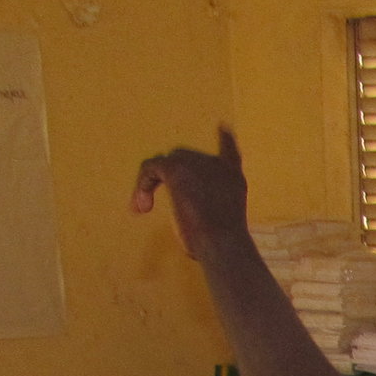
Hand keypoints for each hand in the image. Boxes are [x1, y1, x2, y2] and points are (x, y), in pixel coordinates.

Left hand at [132, 128, 249, 258]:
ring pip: (165, 162)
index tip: (223, 127)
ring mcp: (197, 163)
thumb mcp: (221, 229)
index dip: (225, 139)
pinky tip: (141, 207)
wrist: (223, 243)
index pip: (230, 151)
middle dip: (168, 177)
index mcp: (233, 179)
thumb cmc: (223, 248)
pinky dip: (143, 185)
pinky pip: (151, 168)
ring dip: (151, 183)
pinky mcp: (177, 169)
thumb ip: (209, 217)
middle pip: (184, 157)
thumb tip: (194, 234)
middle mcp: (217, 165)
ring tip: (144, 208)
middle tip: (152, 204)